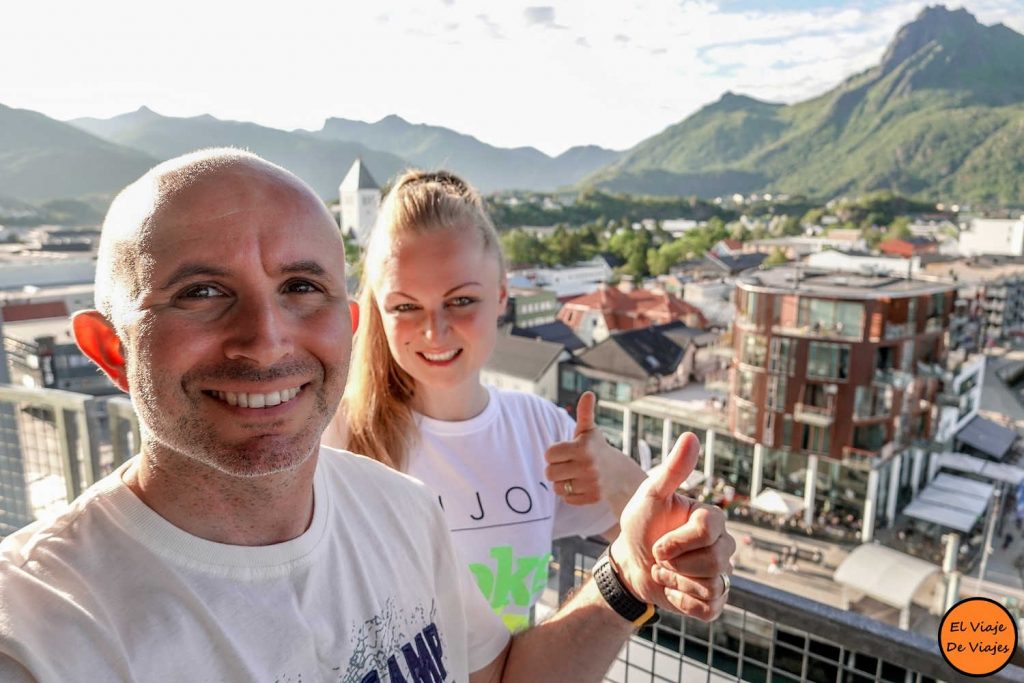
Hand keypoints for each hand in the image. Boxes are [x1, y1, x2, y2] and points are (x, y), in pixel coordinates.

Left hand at [545, 392, 642, 509]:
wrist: (619, 474)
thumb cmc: (597, 448)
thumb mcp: (589, 431)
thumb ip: (584, 413)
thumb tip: (588, 394)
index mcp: (583, 448)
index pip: (549, 454)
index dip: (553, 453)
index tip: (564, 452)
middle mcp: (588, 466)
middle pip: (549, 472)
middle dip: (556, 469)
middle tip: (567, 465)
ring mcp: (590, 483)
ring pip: (556, 487)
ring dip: (561, 482)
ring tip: (573, 475)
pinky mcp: (592, 498)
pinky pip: (566, 499)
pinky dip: (569, 494)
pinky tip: (580, 485)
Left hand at [609, 432, 735, 620]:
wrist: (630, 562)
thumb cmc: (641, 525)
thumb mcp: (650, 495)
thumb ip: (672, 470)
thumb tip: (690, 436)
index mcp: (713, 518)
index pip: (707, 531)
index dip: (676, 542)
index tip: (658, 542)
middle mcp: (724, 545)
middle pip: (714, 561)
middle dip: (675, 563)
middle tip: (659, 557)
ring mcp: (722, 573)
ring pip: (712, 586)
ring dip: (676, 582)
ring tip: (665, 571)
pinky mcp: (715, 600)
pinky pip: (709, 609)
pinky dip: (683, 602)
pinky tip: (673, 590)